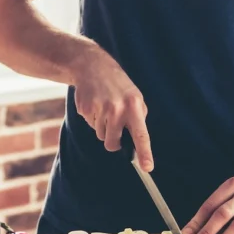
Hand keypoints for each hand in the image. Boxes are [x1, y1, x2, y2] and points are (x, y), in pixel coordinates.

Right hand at [71, 48, 152, 168]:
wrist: (93, 66)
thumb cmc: (118, 85)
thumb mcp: (135, 97)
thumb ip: (138, 118)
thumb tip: (137, 143)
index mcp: (134, 106)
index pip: (141, 134)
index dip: (145, 152)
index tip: (147, 167)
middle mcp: (117, 109)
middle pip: (113, 142)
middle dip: (113, 141)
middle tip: (113, 126)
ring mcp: (100, 109)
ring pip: (101, 135)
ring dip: (102, 126)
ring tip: (104, 107)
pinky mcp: (85, 109)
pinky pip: (90, 125)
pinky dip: (92, 118)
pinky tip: (95, 103)